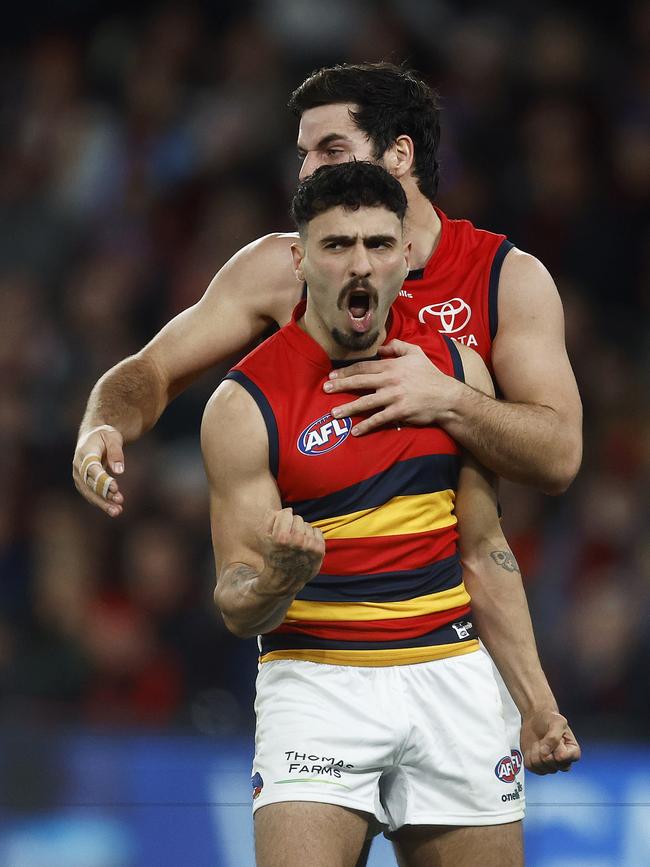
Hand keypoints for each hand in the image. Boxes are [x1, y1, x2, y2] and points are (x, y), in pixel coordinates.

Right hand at [72, 425, 124, 516]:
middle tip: (119, 502)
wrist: (91, 437)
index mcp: (85, 452)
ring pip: (90, 492)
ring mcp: (79, 476)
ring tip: (117, 511)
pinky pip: (91, 495)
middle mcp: (79, 466)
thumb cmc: (104, 435)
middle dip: (104, 494)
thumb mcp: (112, 437)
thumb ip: (116, 452)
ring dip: (103, 503)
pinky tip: (114, 509)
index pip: (92, 468)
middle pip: (90, 483)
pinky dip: (102, 503)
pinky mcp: (82, 483)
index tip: (115, 487)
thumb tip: (119, 470)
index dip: (103, 479)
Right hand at [261, 508, 324, 594]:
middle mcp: (297, 541)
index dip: (282, 519)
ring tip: (296, 544)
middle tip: (288, 538)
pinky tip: (304, 546)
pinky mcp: (320, 550)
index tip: (280, 528)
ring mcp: (310, 546)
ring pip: (307, 525)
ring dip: (302, 531)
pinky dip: (311, 536)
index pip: (287, 513)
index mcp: (281, 537)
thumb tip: (288, 509)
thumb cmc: (273, 555)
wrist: (285, 578)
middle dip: (292, 525)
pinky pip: (317, 530)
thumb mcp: (265, 538)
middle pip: (298, 518)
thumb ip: (271, 519)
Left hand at [323, 339, 463, 435]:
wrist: (447, 396)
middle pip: (360, 382)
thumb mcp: (416, 353)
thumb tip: (380, 347)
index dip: (346, 371)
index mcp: (392, 366)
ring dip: (348, 408)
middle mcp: (390, 380)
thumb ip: (398, 346)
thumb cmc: (431, 374)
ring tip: (333, 413)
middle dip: (341, 385)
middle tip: (325, 389)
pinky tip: (355, 431)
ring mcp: (394, 397)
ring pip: (366, 402)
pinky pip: (379, 419)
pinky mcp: (399, 412)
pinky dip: (366, 426)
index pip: (364, 367)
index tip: (332, 374)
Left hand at [520, 709, 580, 774]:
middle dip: (543, 750)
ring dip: (535, 752)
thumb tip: (545, 753)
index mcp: (573, 753)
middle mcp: (563, 763)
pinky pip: (530, 767)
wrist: (536, 719)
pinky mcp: (538, 767)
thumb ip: (554, 737)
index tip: (553, 736)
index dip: (554, 747)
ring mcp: (551, 766)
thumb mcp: (557, 722)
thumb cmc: (549, 719)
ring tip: (539, 742)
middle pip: (551, 765)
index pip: (562, 758)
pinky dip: (528, 756)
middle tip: (544, 738)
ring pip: (540, 767)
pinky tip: (533, 748)